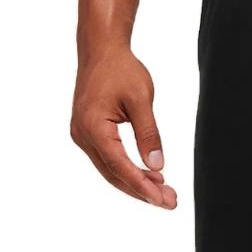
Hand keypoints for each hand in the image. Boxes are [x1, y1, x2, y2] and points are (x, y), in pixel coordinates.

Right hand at [71, 46, 176, 208]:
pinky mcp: (87, 132)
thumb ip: (148, 133)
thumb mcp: (140, 99)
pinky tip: (146, 174)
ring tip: (162, 191)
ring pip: (109, 168)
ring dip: (134, 181)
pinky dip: (125, 167)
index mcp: (93, 128)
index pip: (119, 165)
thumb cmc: (122, 69)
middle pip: (113, 173)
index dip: (141, 185)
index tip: (162, 198)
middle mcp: (82, 136)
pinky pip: (107, 157)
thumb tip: (158, 165)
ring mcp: (82, 136)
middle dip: (141, 189)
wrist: (101, 50)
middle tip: (169, 201)